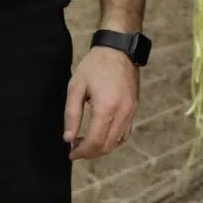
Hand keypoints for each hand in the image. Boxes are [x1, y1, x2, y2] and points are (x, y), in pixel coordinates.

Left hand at [63, 44, 140, 161]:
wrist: (119, 49)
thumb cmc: (95, 66)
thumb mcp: (76, 87)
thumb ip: (71, 115)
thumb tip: (68, 138)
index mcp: (106, 108)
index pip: (95, 141)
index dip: (81, 152)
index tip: (70, 153)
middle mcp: (122, 112)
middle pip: (107, 145)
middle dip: (90, 153)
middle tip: (75, 149)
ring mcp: (131, 111)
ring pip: (118, 141)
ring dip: (102, 148)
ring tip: (86, 143)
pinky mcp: (134, 108)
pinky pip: (125, 132)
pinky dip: (113, 140)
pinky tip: (101, 135)